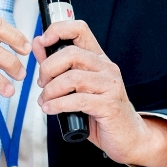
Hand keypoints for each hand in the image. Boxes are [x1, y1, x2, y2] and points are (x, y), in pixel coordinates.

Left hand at [33, 20, 166, 166]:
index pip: (80, 29)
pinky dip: (57, 105)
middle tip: (42, 83)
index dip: (58, 30)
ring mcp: (110, 85)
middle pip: (71, 54)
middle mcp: (106, 68)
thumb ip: (57, 65)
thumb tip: (39, 44)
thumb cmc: (100, 111)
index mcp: (98, 59)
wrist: (127, 137)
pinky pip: (77, 100)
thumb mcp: (77, 85)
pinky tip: (50, 109)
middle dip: (48, 68)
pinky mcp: (109, 105)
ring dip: (51, 90)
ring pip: (72, 77)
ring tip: (45, 100)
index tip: (43, 40)